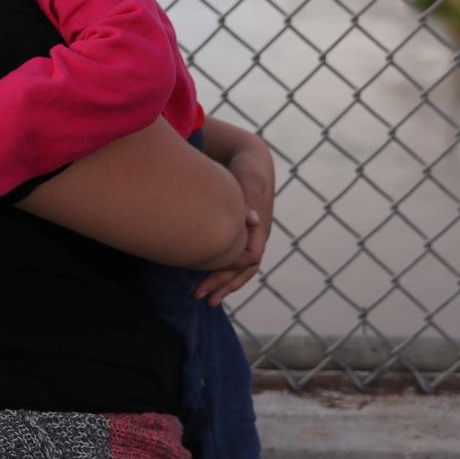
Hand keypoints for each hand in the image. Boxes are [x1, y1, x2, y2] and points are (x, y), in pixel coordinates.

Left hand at [194, 129, 274, 305]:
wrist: (249, 159)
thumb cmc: (247, 168)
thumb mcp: (249, 178)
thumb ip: (250, 197)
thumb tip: (252, 220)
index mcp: (259, 227)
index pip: (249, 259)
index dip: (230, 273)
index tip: (208, 283)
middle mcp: (255, 236)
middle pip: (243, 269)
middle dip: (222, 284)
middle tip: (200, 298)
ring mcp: (248, 236)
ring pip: (239, 268)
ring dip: (222, 284)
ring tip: (204, 299)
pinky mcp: (238, 233)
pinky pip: (232, 259)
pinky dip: (221, 272)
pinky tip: (206, 280)